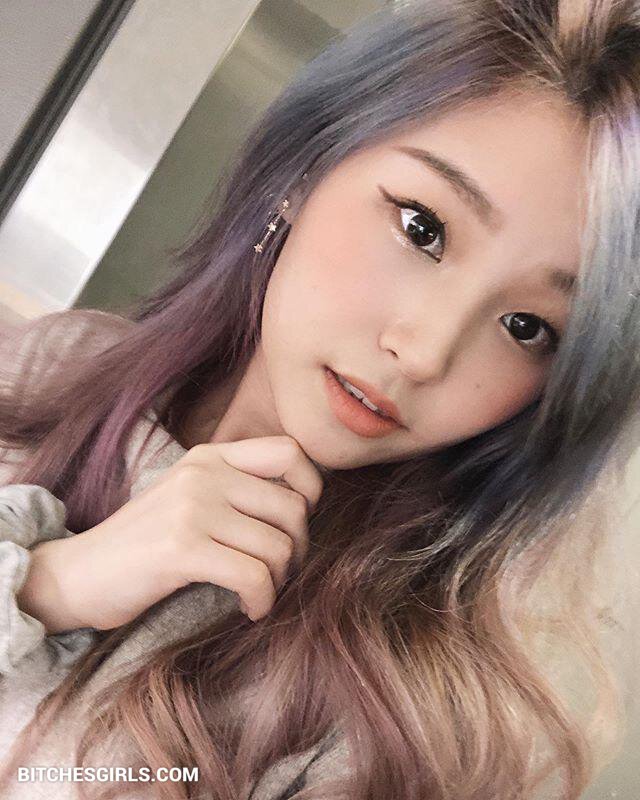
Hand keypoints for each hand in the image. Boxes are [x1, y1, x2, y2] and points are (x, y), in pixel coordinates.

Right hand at [18, 436, 323, 632]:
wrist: (77, 575)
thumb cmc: (143, 544)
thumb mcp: (189, 498)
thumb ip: (236, 489)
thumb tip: (304, 505)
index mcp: (209, 456)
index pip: (290, 451)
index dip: (311, 488)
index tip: (295, 524)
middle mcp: (204, 473)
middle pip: (293, 506)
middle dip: (298, 548)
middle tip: (279, 572)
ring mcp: (192, 507)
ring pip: (278, 545)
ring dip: (280, 579)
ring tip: (261, 592)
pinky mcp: (181, 547)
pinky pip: (254, 575)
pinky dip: (262, 600)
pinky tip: (250, 609)